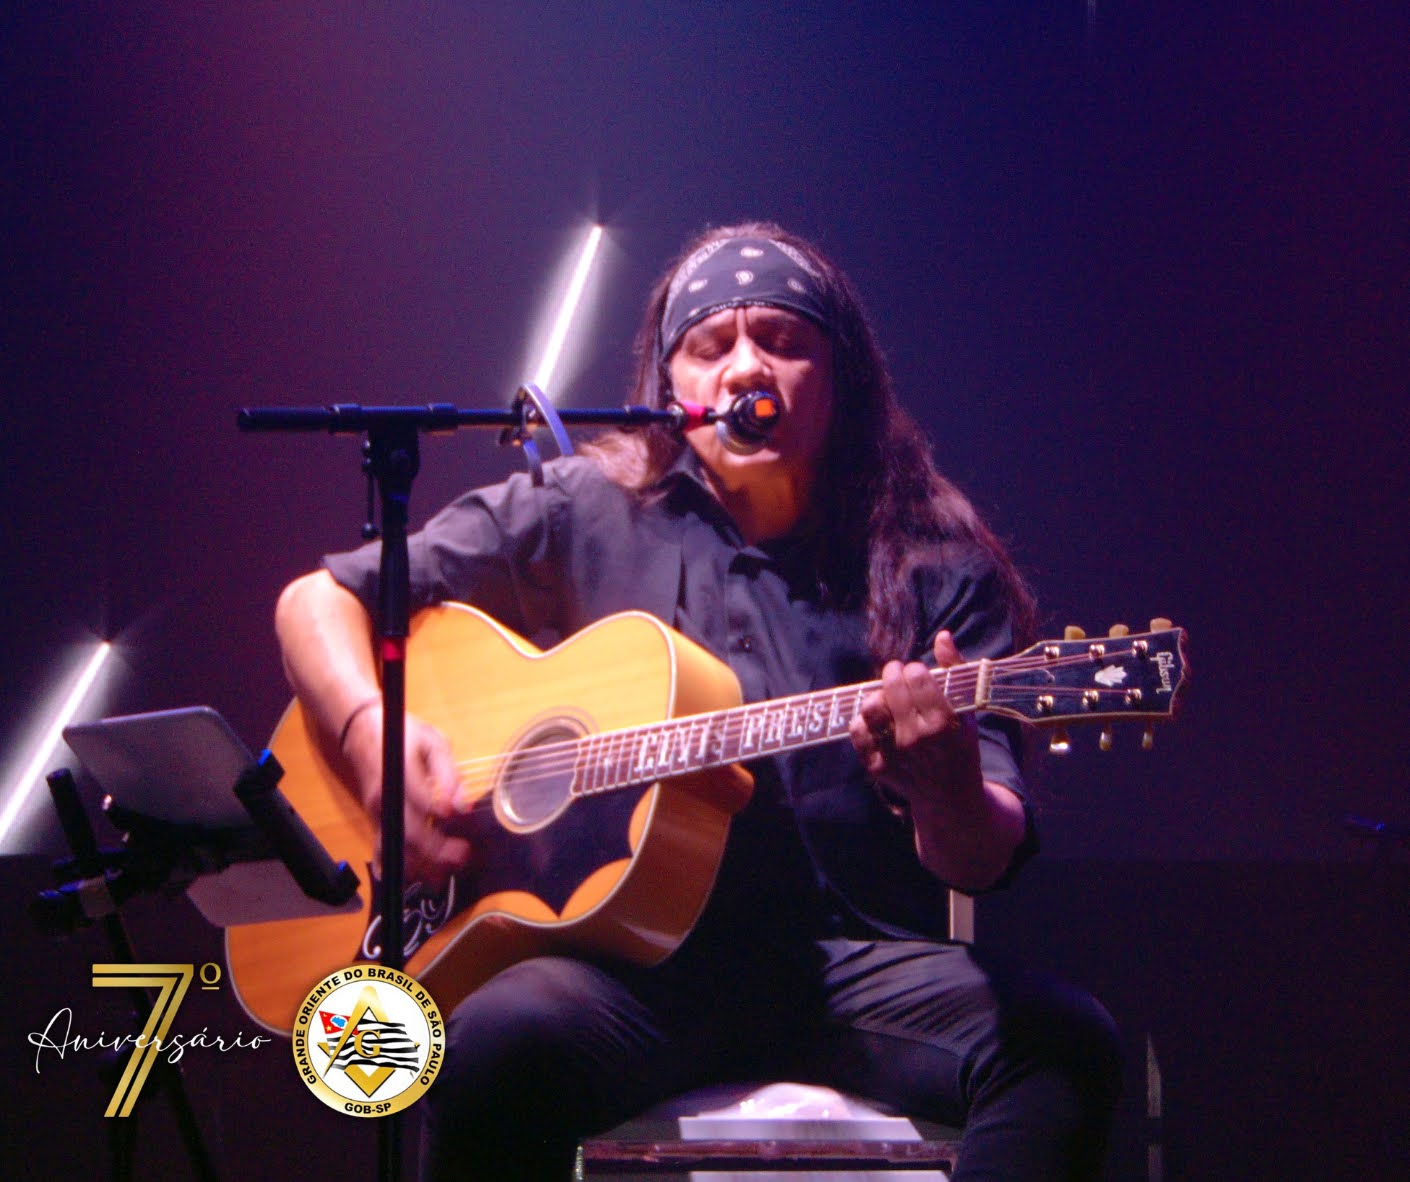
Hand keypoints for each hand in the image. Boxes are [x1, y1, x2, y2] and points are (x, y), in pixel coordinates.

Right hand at [342, 704, 471, 887]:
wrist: (363, 733)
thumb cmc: (405, 735)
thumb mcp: (432, 741)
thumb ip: (447, 771)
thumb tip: (460, 803)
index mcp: (400, 773)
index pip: (418, 797)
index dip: (438, 810)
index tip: (460, 816)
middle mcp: (385, 798)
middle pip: (407, 831)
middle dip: (435, 849)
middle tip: (462, 856)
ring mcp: (377, 813)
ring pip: (395, 847)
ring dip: (419, 865)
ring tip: (443, 876)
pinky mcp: (375, 822)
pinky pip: (383, 850)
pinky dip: (396, 867)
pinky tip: (410, 880)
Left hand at [848, 630, 983, 807]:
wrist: (950, 795)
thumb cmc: (960, 744)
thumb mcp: (967, 709)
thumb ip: (955, 670)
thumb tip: (943, 636)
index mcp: (943, 723)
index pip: (916, 676)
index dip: (915, 669)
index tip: (918, 673)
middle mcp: (917, 739)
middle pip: (891, 687)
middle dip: (893, 674)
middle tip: (897, 676)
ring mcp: (895, 754)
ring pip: (870, 708)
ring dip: (877, 696)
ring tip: (887, 698)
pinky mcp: (877, 766)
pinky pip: (857, 731)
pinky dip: (864, 720)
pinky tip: (878, 720)